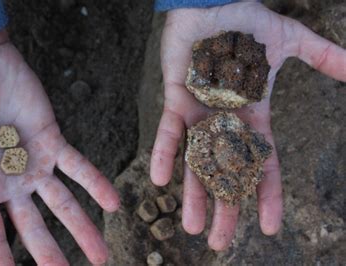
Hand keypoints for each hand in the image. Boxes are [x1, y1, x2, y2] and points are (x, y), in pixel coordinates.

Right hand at [0, 30, 119, 264]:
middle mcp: (10, 182)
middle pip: (33, 227)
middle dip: (50, 253)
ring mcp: (34, 163)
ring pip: (62, 203)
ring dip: (82, 227)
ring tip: (102, 255)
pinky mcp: (53, 141)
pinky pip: (79, 166)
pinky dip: (96, 183)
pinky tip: (114, 203)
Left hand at [151, 2, 345, 250]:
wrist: (215, 2)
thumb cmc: (247, 21)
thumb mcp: (290, 42)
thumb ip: (322, 57)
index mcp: (252, 117)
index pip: (262, 164)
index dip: (264, 195)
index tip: (267, 227)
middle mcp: (224, 123)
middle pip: (225, 174)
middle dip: (223, 207)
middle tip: (216, 242)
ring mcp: (199, 114)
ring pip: (196, 162)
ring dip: (194, 193)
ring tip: (191, 225)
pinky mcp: (176, 100)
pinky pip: (169, 133)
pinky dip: (165, 154)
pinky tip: (160, 179)